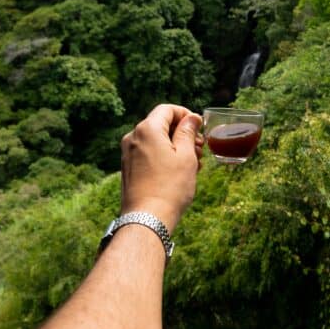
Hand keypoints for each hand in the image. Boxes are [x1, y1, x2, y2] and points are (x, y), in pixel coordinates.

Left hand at [121, 104, 202, 232]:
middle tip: (201, 149)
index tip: (199, 127)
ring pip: (156, 141)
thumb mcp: (185, 156)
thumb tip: (191, 118)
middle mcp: (133, 137)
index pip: (167, 109)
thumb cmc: (170, 187)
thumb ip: (188, 132)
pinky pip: (149, 153)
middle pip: (161, 125)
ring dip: (176, 146)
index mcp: (147, 129)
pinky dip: (165, 156)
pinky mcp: (128, 168)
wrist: (147, 218)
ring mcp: (128, 153)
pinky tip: (180, 172)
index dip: (185, 114)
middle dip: (182, 133)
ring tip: (194, 163)